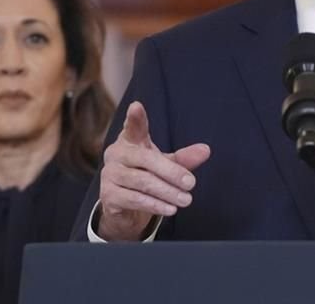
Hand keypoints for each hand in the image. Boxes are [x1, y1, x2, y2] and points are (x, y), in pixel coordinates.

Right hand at [97, 101, 210, 240]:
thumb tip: (206, 150)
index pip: (133, 127)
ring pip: (142, 181)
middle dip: (171, 172)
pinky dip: (154, 205)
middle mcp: (116, 154)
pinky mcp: (108, 196)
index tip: (136, 106)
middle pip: (146, 159)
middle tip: (191, 183)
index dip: (135, 118)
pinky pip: (134, 199)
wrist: (124, 206)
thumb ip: (184, 158)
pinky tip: (170, 209)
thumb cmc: (146, 175)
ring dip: (167, 192)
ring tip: (186, 199)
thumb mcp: (167, 165)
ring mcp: (110, 174)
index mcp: (130, 141)